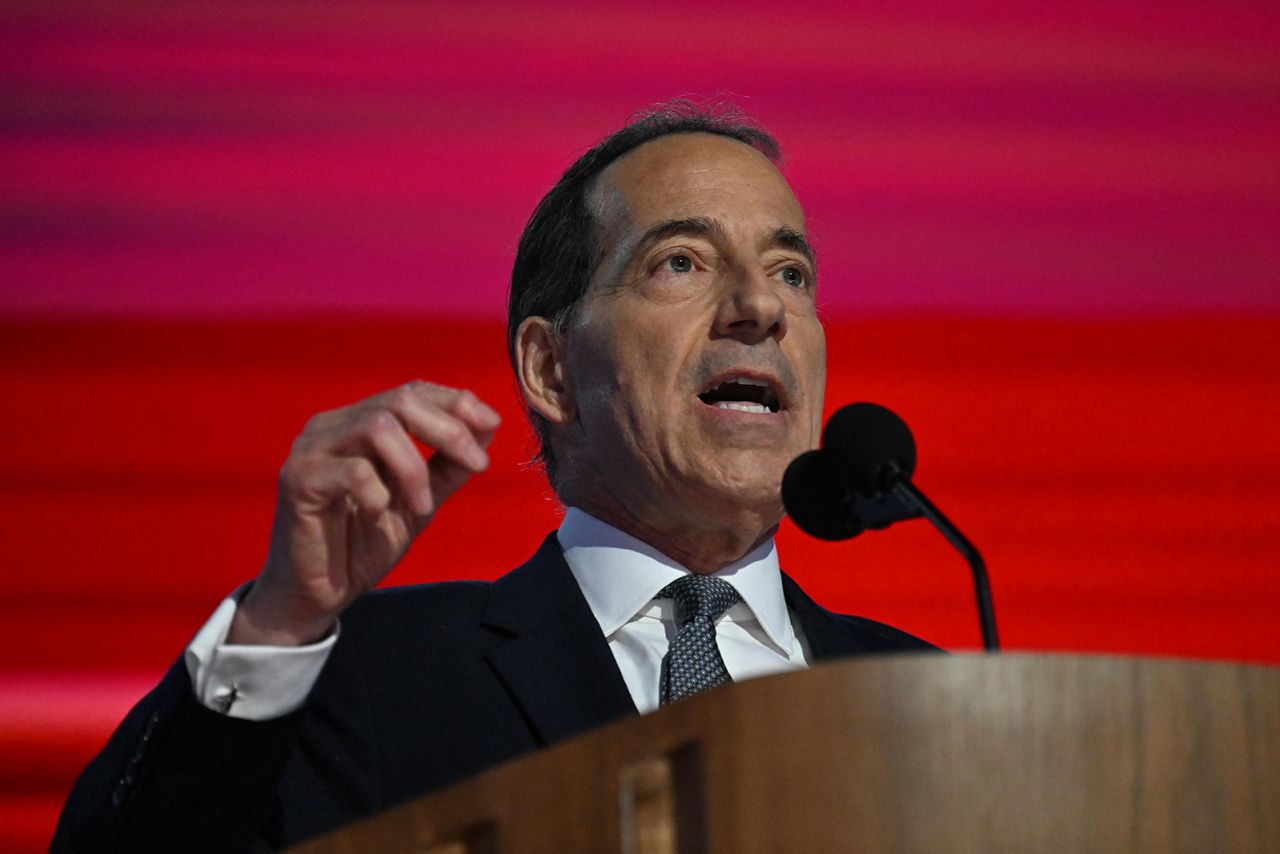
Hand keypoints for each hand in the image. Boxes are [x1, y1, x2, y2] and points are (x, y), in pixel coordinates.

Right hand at [228, 381, 500, 644]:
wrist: (317, 593)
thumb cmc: (363, 543)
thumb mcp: (419, 500)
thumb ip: (448, 466)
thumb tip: (487, 429)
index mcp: (360, 423)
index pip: (413, 391)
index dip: (456, 402)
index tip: (492, 425)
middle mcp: (333, 425)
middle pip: (399, 400)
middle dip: (448, 429)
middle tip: (477, 465)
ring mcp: (312, 449)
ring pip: (378, 427)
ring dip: (414, 467)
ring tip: (422, 506)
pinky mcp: (298, 479)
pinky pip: (352, 470)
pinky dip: (378, 493)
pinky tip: (378, 515)